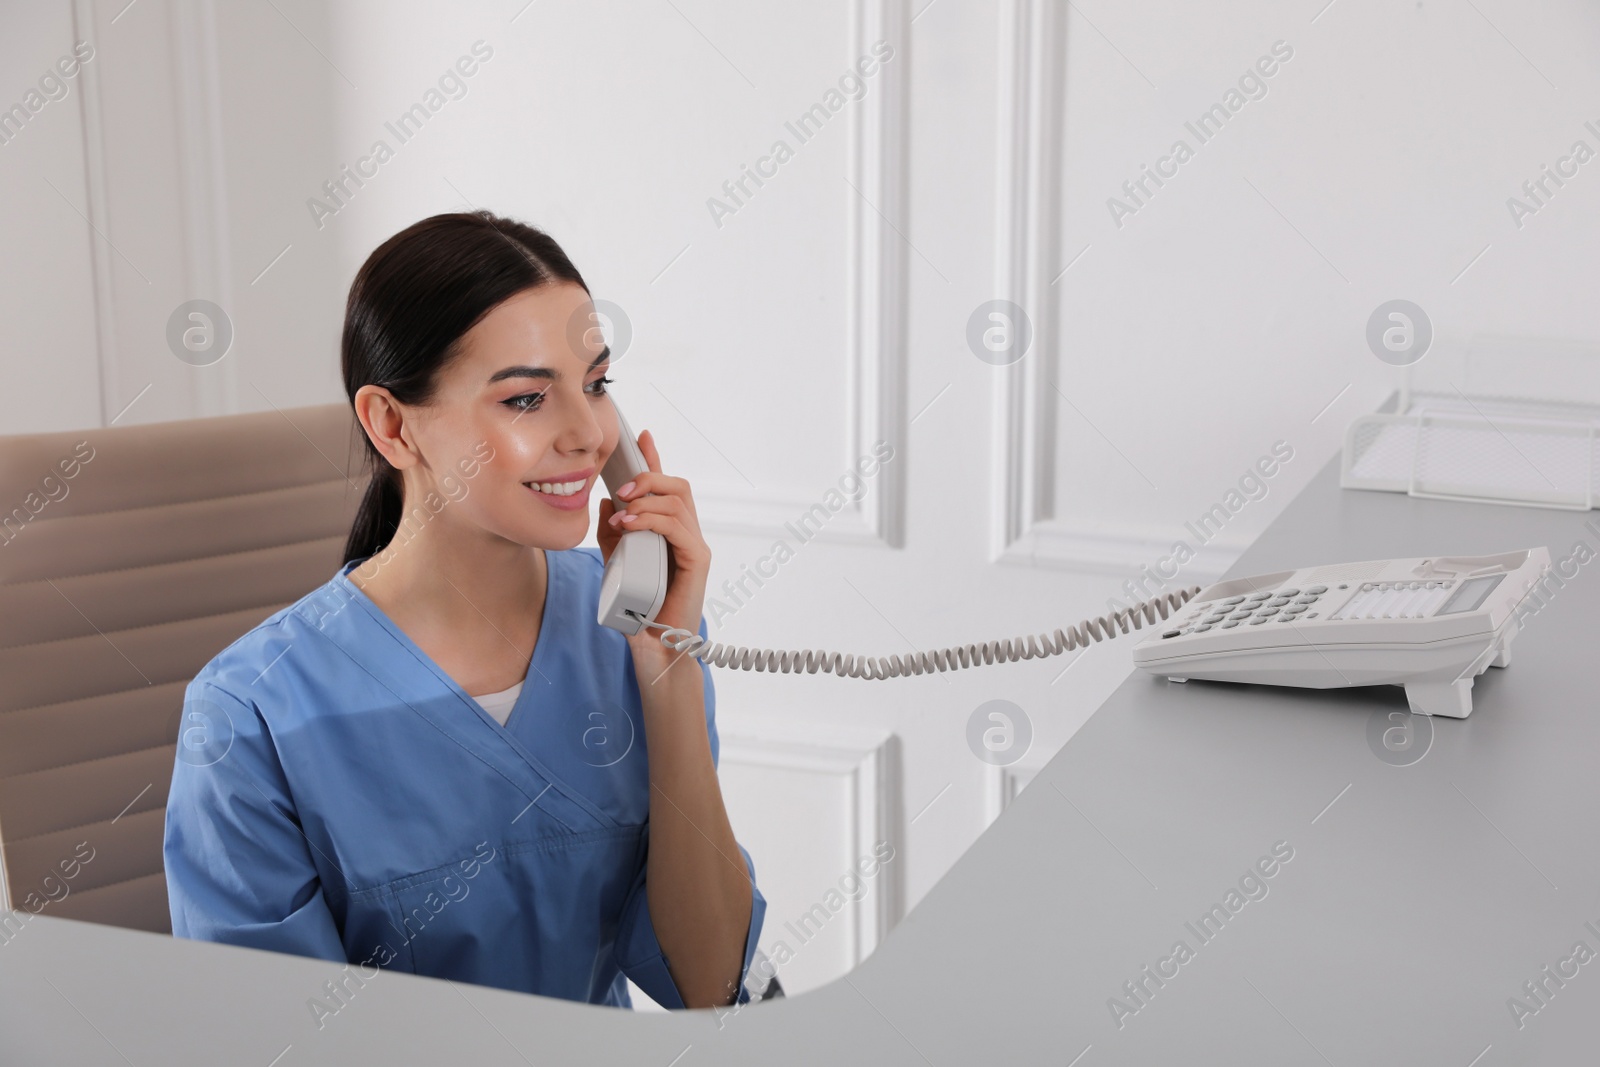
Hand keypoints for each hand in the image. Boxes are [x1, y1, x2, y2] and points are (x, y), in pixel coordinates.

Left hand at [596, 428, 709, 678]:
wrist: (653, 646)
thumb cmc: (639, 609)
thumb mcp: (615, 563)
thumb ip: (611, 534)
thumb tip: (608, 504)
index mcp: (668, 532)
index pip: (665, 487)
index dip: (654, 459)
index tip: (641, 437)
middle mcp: (686, 534)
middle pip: (677, 486)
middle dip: (648, 478)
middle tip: (621, 490)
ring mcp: (694, 546)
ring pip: (679, 501)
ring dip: (647, 500)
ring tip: (624, 513)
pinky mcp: (697, 560)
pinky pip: (679, 527)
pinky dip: (653, 520)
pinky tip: (631, 526)